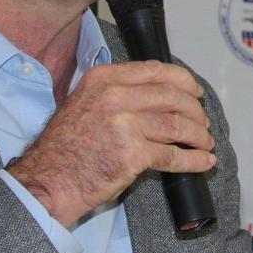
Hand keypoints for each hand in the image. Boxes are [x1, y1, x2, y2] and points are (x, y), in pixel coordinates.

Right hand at [6, 60, 215, 226]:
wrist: (47, 181)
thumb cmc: (65, 147)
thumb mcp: (86, 102)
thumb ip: (119, 91)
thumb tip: (161, 91)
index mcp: (104, 79)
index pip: (156, 71)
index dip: (184, 80)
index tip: (196, 91)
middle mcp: (115, 97)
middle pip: (173, 97)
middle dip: (195, 110)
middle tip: (203, 121)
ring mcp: (125, 125)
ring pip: (177, 125)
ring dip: (198, 135)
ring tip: (205, 142)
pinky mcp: (133, 155)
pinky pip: (173, 155)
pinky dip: (193, 159)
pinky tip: (204, 161)